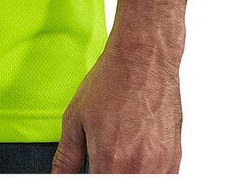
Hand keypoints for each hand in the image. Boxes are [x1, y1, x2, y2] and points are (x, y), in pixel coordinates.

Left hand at [51, 30, 182, 173]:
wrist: (144, 59)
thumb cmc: (112, 82)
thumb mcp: (76, 117)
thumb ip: (66, 157)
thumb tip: (58, 178)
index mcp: (111, 161)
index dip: (88, 180)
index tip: (88, 172)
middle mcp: (139, 169)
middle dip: (106, 174)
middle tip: (102, 157)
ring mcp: (161, 167)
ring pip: (139, 185)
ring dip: (125, 174)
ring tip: (118, 150)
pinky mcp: (174, 161)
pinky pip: (159, 180)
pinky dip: (143, 173)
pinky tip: (134, 154)